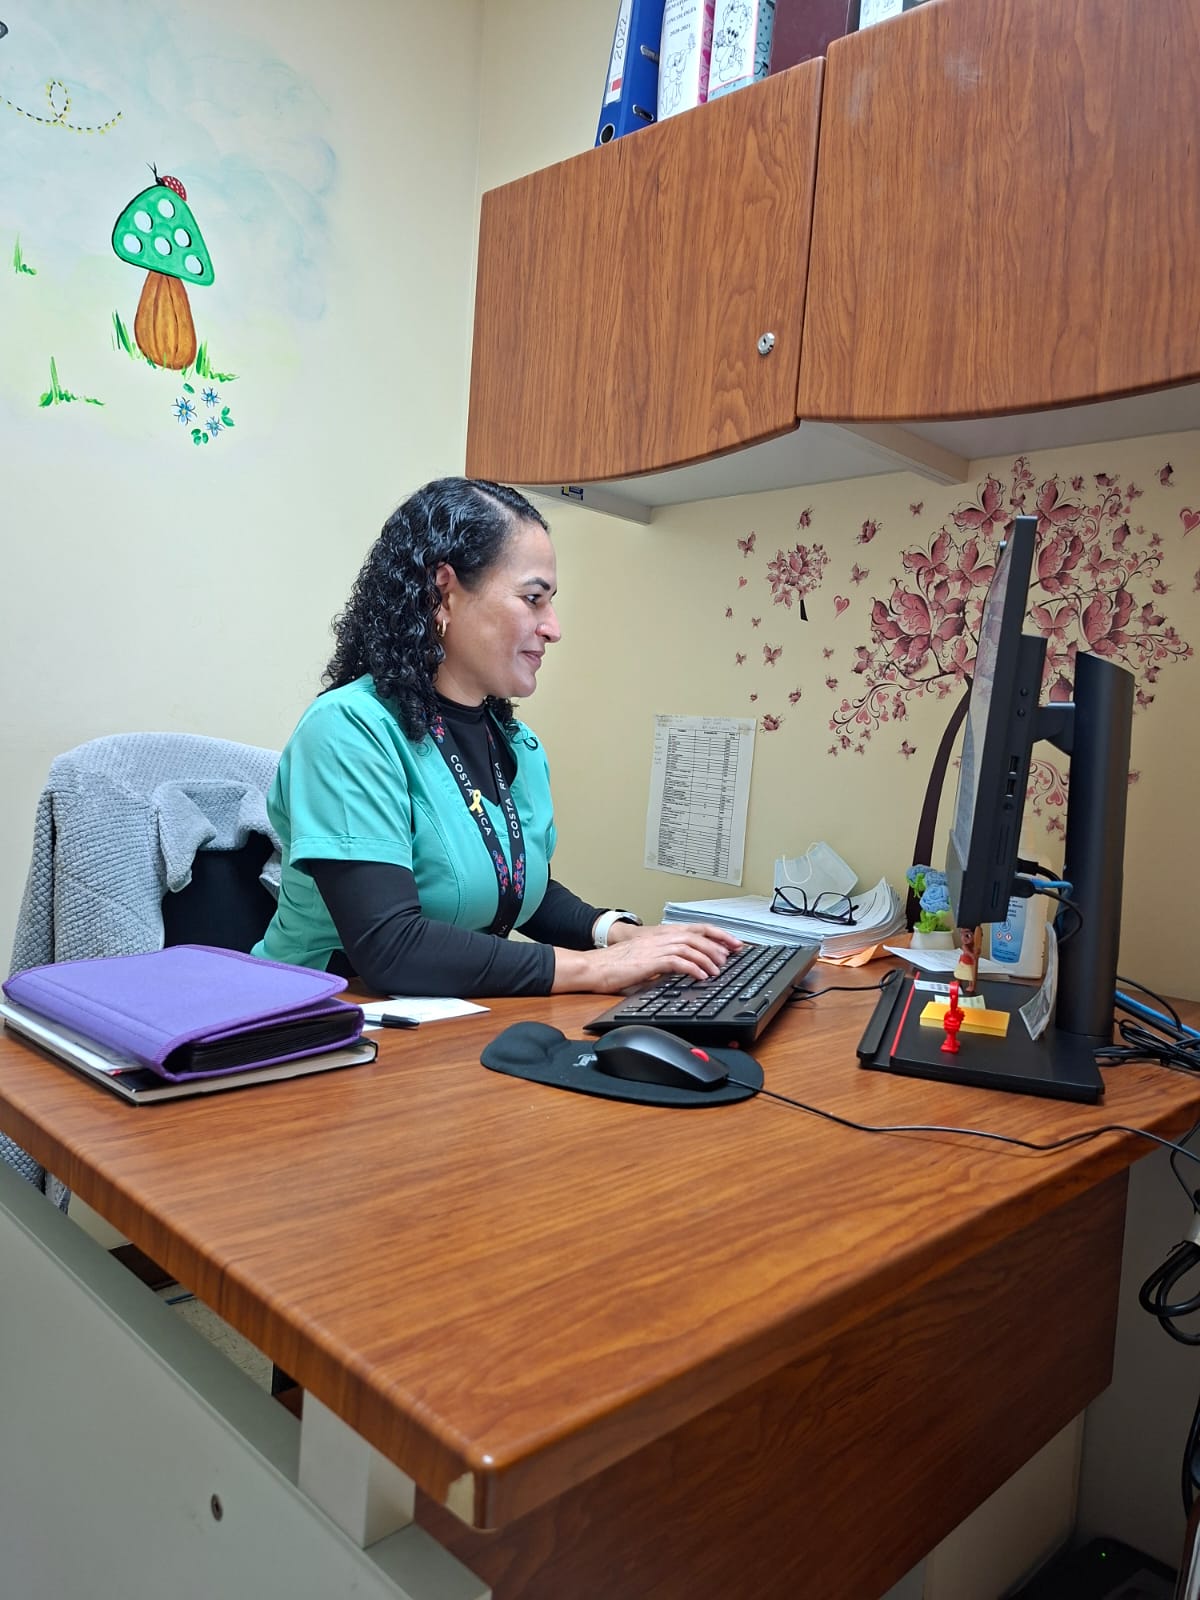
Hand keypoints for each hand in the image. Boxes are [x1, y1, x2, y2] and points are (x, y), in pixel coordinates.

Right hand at [551, 922, 741, 994]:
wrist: (594, 967)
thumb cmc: (616, 965)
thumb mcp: (647, 959)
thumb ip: (666, 961)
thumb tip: (685, 971)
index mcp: (662, 934)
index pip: (696, 929)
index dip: (718, 934)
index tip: (734, 943)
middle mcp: (661, 937)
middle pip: (697, 935)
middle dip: (719, 945)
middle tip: (732, 956)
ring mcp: (655, 947)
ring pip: (690, 946)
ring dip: (708, 958)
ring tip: (718, 970)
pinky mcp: (650, 960)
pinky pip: (678, 961)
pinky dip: (693, 968)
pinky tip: (701, 976)